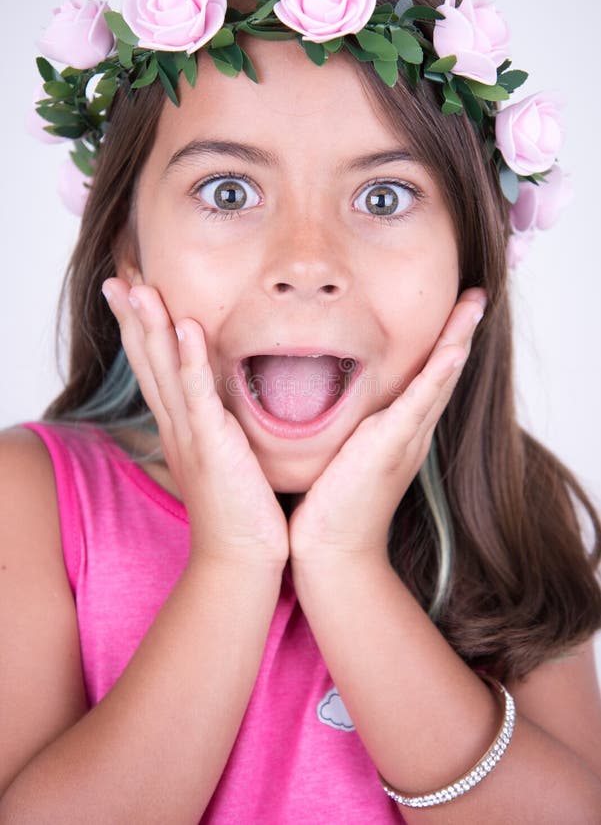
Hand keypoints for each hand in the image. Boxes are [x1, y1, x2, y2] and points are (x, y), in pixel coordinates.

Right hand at [101, 277, 288, 569]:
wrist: (241, 559)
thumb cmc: (239, 511)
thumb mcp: (223, 458)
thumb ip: (218, 428)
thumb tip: (222, 406)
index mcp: (180, 427)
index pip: (155, 368)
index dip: (140, 329)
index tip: (132, 291)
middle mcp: (177, 426)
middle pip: (148, 362)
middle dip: (132, 318)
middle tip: (118, 277)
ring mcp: (192, 435)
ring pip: (166, 371)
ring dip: (151, 327)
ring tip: (138, 287)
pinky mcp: (214, 446)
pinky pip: (200, 395)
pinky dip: (191, 360)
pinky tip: (186, 328)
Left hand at [288, 288, 486, 567]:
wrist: (332, 550)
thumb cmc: (332, 505)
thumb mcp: (344, 453)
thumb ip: (349, 428)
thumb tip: (333, 401)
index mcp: (400, 431)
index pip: (426, 379)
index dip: (442, 344)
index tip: (451, 311)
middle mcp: (411, 432)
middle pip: (443, 372)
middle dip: (460, 332)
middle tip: (475, 295)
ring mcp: (406, 439)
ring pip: (439, 380)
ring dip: (458, 340)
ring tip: (473, 305)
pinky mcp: (392, 447)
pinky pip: (420, 402)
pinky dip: (439, 374)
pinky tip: (453, 349)